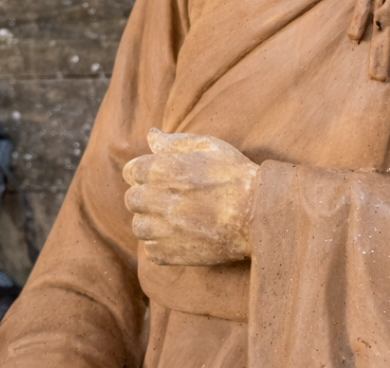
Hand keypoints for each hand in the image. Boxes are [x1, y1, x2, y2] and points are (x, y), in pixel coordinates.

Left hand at [123, 128, 257, 265]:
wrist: (258, 214)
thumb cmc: (236, 175)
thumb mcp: (209, 146)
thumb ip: (175, 142)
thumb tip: (151, 135)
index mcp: (165, 170)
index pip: (131, 171)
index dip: (144, 172)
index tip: (158, 176)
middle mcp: (159, 199)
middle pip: (132, 199)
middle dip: (145, 195)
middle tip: (169, 196)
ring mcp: (164, 229)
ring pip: (139, 226)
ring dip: (151, 220)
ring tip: (175, 216)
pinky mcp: (172, 254)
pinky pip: (151, 250)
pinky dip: (160, 243)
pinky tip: (180, 234)